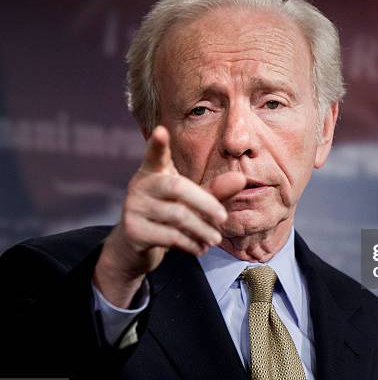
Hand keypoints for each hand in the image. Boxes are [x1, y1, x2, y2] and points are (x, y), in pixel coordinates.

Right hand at [93, 126, 245, 307]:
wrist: (135, 247)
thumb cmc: (169, 216)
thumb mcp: (192, 202)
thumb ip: (215, 190)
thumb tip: (242, 179)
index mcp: (154, 172)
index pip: (155, 155)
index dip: (158, 144)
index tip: (161, 131)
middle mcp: (140, 185)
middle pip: (177, 187)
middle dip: (206, 203)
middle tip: (224, 218)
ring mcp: (133, 208)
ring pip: (177, 216)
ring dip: (202, 229)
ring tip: (215, 239)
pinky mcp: (133, 231)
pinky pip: (169, 236)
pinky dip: (191, 243)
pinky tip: (200, 248)